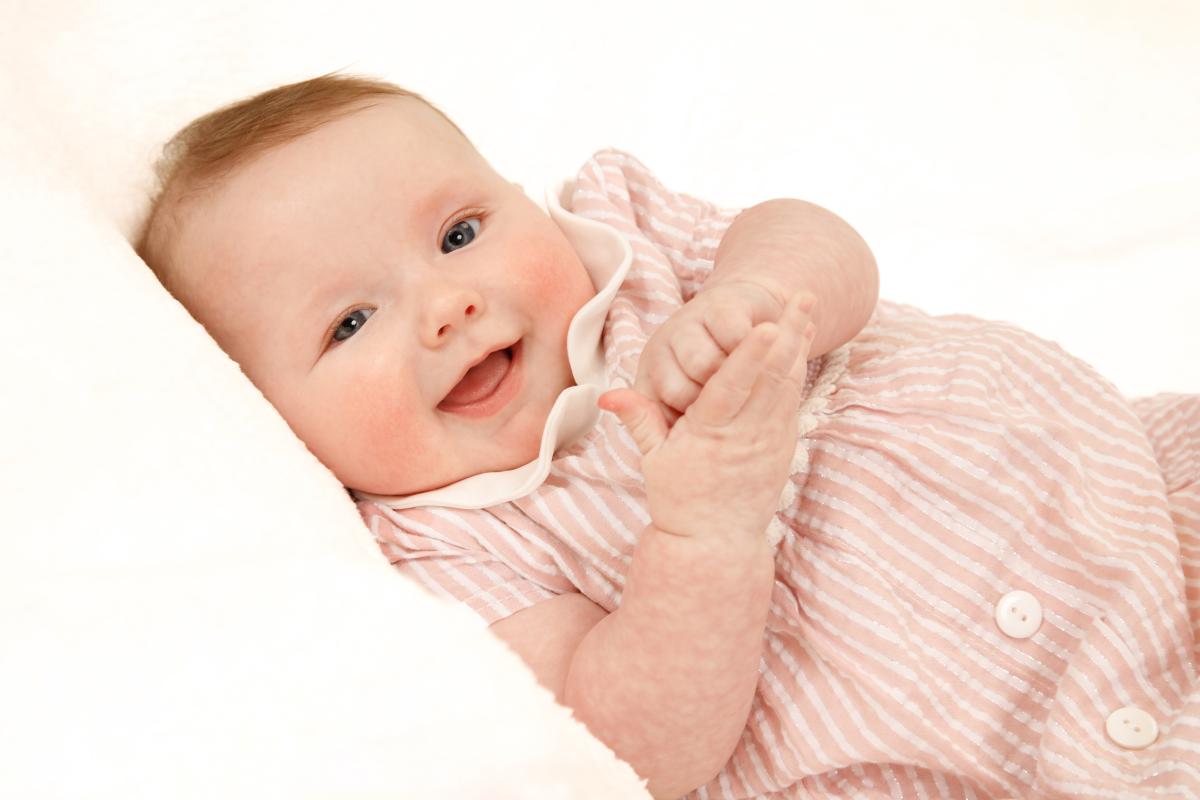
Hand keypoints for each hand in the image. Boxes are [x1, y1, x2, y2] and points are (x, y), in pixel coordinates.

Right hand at [599, 291, 815, 541]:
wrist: (716, 542)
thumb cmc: (679, 499)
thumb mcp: (653, 460)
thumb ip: (639, 420)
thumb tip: (608, 395)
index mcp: (711, 434)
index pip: (732, 388)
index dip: (749, 356)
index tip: (765, 326)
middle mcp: (747, 434)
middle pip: (771, 377)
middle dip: (789, 334)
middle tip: (804, 296)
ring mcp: (770, 439)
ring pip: (788, 384)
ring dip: (799, 344)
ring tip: (807, 306)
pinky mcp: (784, 444)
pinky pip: (792, 398)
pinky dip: (798, 366)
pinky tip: (801, 341)